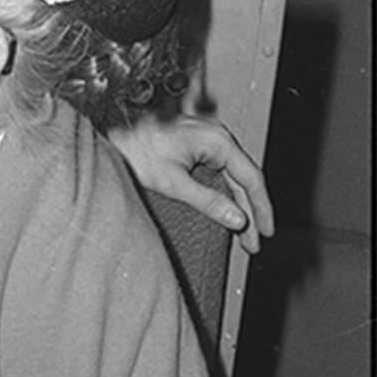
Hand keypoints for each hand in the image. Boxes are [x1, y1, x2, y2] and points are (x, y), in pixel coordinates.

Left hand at [109, 111, 274, 252]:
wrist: (111, 132)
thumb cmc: (135, 150)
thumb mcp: (172, 182)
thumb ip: (207, 201)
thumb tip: (238, 219)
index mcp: (217, 140)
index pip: (251, 177)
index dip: (261, 208)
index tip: (265, 232)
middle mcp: (217, 136)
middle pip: (244, 179)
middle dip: (251, 213)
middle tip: (253, 244)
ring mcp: (207, 139)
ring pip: (233, 177)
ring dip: (239, 205)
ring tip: (243, 236)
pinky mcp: (196, 145)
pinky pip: (220, 172)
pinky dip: (226, 194)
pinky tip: (227, 212)